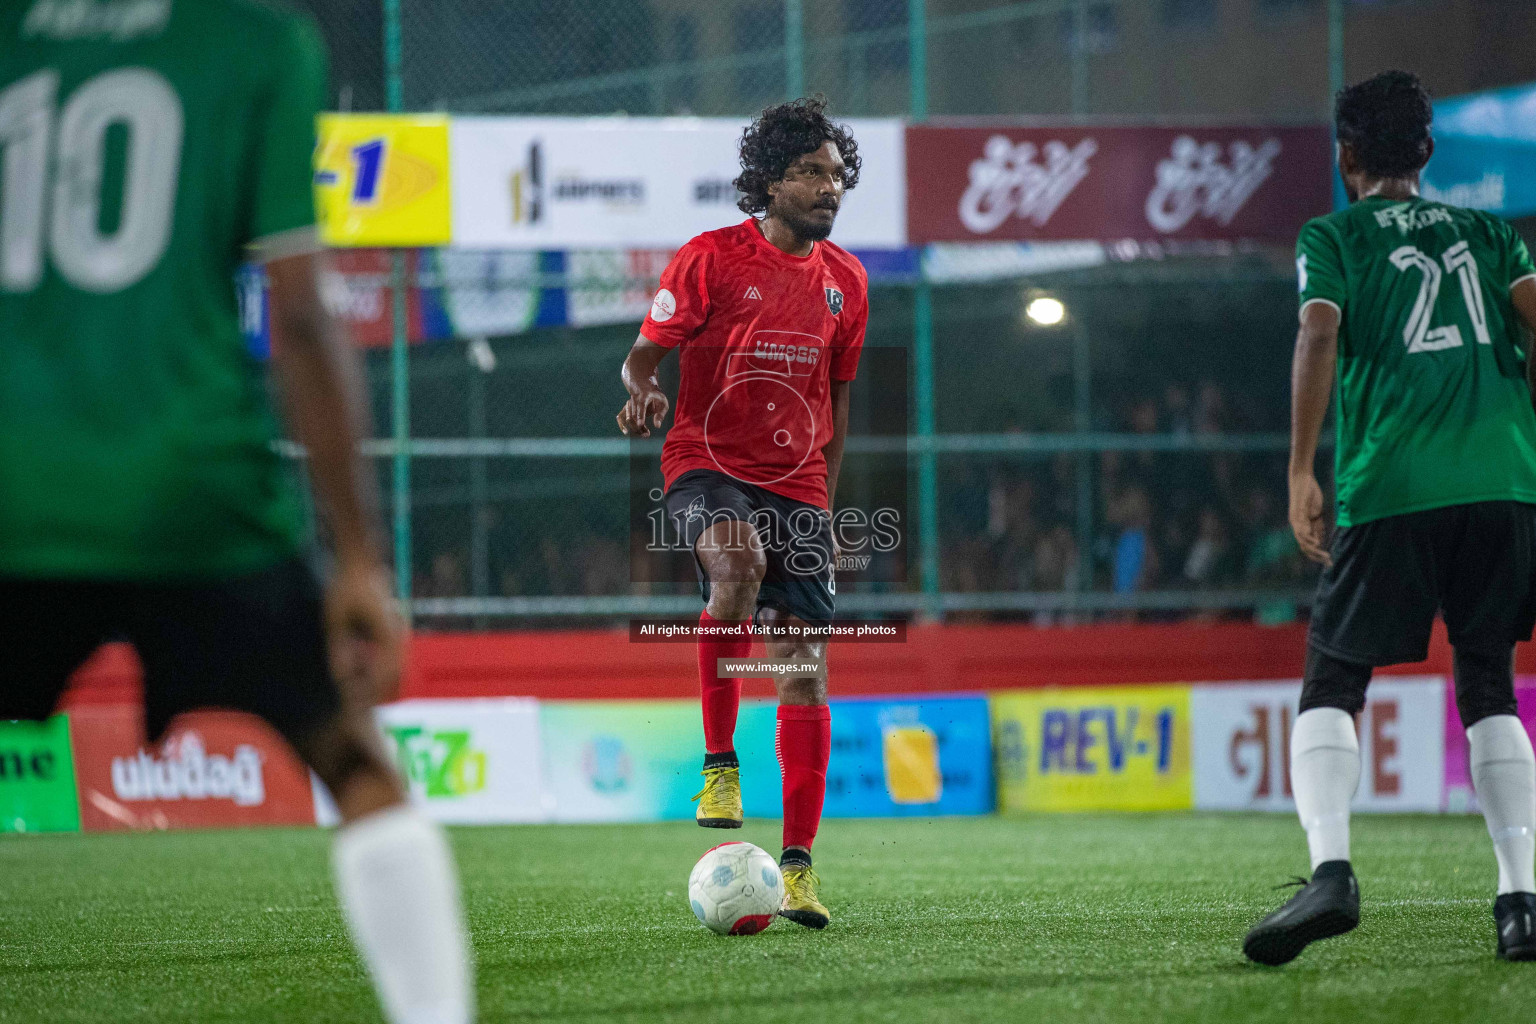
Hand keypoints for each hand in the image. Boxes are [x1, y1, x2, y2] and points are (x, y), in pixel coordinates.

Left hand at [324, 555, 404, 705]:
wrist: (360, 565)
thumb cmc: (346, 589)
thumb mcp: (335, 620)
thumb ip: (339, 650)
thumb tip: (342, 676)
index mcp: (385, 633)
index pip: (384, 672)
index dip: (372, 691)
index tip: (357, 702)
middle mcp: (396, 633)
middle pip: (395, 673)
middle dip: (379, 690)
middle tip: (359, 703)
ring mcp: (398, 630)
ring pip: (397, 666)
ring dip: (380, 679)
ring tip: (360, 689)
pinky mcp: (393, 628)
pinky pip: (392, 655)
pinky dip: (381, 667)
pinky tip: (364, 670)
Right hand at [617, 385, 668, 436]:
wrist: (644, 387)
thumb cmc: (656, 396)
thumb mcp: (663, 403)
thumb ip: (660, 415)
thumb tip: (657, 426)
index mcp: (644, 397)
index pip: (641, 407)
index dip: (641, 416)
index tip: (640, 424)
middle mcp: (634, 400)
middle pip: (635, 416)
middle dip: (640, 427)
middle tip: (647, 435)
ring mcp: (628, 404)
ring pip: (629, 419)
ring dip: (636, 428)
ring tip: (645, 434)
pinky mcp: (625, 408)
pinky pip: (620, 417)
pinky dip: (621, 425)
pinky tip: (626, 432)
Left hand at [1288, 472, 1332, 566]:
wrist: (1302, 480)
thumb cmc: (1309, 495)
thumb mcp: (1316, 514)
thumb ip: (1317, 526)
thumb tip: (1320, 540)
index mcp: (1302, 527)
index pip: (1308, 546)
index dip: (1317, 554)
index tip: (1328, 561)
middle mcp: (1296, 526)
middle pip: (1304, 547)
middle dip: (1317, 556)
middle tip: (1328, 562)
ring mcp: (1295, 520)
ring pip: (1302, 541)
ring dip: (1314, 550)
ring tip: (1324, 555)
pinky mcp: (1297, 514)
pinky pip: (1302, 529)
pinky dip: (1309, 538)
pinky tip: (1316, 543)